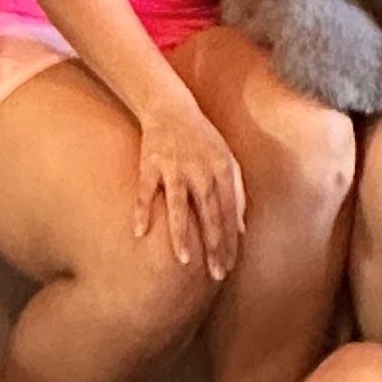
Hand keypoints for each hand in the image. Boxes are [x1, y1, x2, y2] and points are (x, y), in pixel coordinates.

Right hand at [133, 94, 244, 279]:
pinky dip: (142, 210)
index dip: (230, 241)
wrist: (170, 107)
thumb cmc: (202, 139)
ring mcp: (174, 166)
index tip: (229, 267)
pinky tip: (140, 232)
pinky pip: (145, 191)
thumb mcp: (226, 161)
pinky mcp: (150, 162)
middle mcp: (201, 169)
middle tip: (215, 275)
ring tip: (183, 260)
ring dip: (181, 233)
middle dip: (214, 245)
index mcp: (222, 169)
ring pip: (178, 204)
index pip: (230, 212)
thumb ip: (236, 194)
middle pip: (210, 213)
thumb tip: (241, 230)